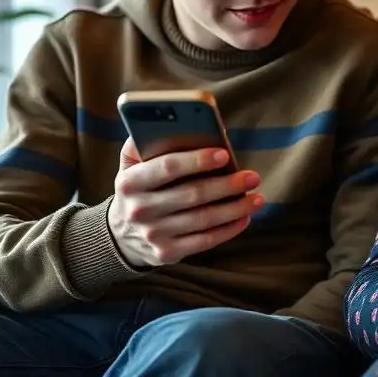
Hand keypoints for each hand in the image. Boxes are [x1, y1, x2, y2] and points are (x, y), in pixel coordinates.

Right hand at [107, 138, 263, 267]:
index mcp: (130, 182)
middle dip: (227, 184)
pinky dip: (228, 229)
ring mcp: (153, 234)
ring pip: (203, 219)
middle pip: (192, 194)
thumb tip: (186, 124)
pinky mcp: (167, 252)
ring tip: (256, 198)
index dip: (197, 160)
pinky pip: (204, 241)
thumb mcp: (132, 164)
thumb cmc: (139, 187)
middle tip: (252, 177)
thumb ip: (149, 142)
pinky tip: (245, 218)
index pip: (167, 167)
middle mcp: (139, 210)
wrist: (121, 233)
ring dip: (235, 208)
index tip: (224, 153)